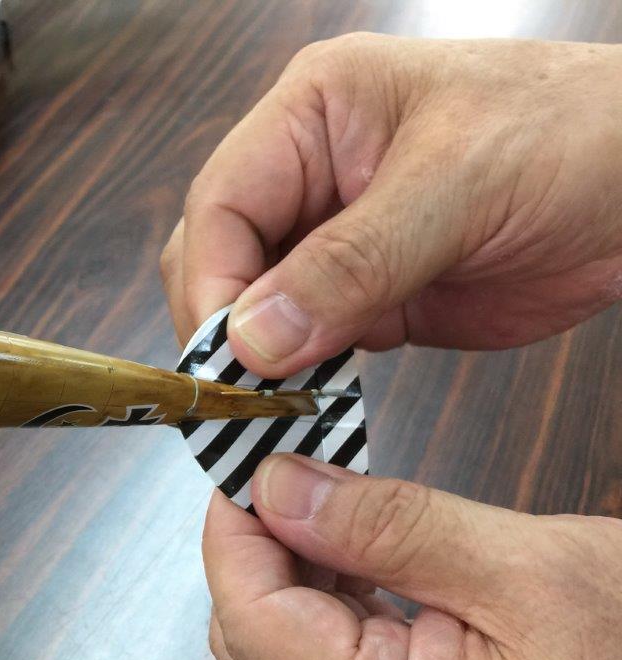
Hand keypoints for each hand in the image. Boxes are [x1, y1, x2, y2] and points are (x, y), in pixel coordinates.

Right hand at [161, 34, 621, 374]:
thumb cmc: (579, 132)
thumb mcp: (459, 186)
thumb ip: (351, 262)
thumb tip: (251, 338)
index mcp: (313, 114)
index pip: (221, 203)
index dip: (212, 282)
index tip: (228, 356)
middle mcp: (310, 175)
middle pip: (221, 260)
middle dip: (227, 329)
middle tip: (248, 396)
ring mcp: (336, 241)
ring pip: (255, 312)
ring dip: (261, 364)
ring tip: (276, 412)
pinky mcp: (368, 299)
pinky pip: (307, 347)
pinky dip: (302, 382)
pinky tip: (311, 407)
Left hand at [204, 455, 621, 659]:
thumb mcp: (525, 565)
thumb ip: (385, 526)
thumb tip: (275, 489)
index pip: (253, 629)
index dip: (231, 538)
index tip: (242, 465)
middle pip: (255, 653)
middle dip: (252, 555)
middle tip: (282, 472)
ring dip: (287, 582)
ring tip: (322, 506)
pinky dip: (325, 616)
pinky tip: (354, 560)